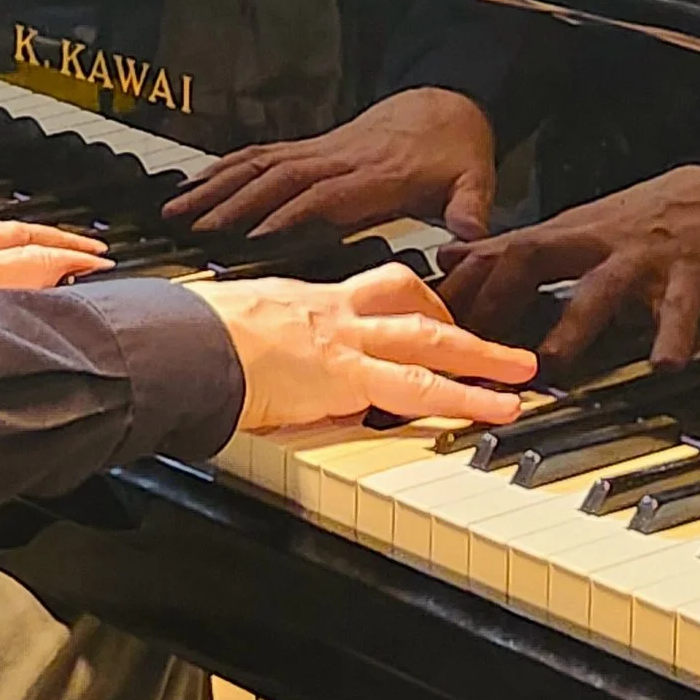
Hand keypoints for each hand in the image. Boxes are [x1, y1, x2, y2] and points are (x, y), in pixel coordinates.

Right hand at [163, 89, 497, 246]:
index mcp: (376, 175)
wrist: (448, 100)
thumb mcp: (476, 179)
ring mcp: (322, 150)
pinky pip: (262, 154)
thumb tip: (472, 235)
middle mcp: (340, 160)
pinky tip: (197, 184)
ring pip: (260, 165)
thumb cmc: (456, 148)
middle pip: (278, 179)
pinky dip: (226, 168)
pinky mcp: (312, 147)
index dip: (288, 214)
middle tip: (195, 228)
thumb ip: (471, 209)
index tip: (253, 236)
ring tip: (177, 207)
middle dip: (235, 204)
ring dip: (218, 185)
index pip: (324, 195)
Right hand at [185, 263, 533, 433]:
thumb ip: (259, 337)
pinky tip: (495, 408)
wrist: (178, 341)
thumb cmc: (189, 336)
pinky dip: (463, 398)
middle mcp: (331, 312)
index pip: (367, 291)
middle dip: (455, 315)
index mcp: (305, 300)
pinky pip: (419, 386)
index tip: (431, 307)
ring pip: (428, 339)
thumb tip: (258, 360)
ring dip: (481, 354)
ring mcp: (342, 342)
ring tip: (521, 372)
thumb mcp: (232, 322)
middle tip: (494, 330)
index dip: (404, 299)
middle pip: (408, 300)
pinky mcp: (345, 376)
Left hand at [439, 166, 699, 371]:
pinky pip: (680, 309)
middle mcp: (595, 243)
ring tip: (552, 362)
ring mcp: (641, 260)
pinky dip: (672, 336)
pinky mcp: (690, 276)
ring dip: (573, 324)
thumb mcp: (571, 228)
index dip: (460, 287)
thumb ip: (512, 248)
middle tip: (471, 345)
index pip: (498, 253)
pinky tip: (665, 365)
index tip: (426, 324)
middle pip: (534, 259)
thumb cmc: (642, 220)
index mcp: (564, 235)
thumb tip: (450, 259)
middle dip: (499, 299)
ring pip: (601, 288)